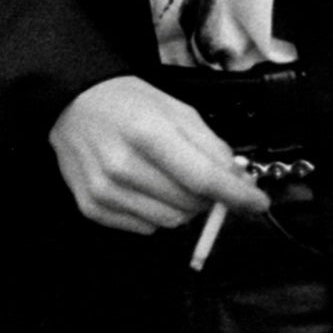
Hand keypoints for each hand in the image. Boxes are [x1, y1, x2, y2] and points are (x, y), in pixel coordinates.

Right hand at [49, 76, 270, 234]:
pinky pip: (144, 228)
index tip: (259, 203)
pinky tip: (144, 189)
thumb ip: (211, 147)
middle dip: (208, 197)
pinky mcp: (91, 208)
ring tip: (169, 181)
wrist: (73, 104)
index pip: (203, 178)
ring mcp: (104, 190)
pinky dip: (155, 213)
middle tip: (202, 180)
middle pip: (190, 205)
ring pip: (170, 222)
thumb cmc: (130, 104)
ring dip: (182, 208)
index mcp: (148, 133)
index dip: (237, 195)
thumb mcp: (177, 110)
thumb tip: (240, 183)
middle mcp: (122, 165)